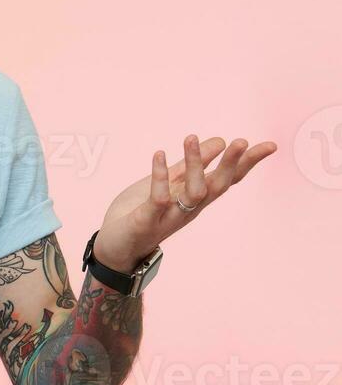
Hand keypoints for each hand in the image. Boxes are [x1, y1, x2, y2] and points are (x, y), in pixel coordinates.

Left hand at [93, 133, 276, 271]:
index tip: (270, 145)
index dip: (248, 164)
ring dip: (194, 165)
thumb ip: (189, 166)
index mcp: (196, 198)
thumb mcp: (168, 184)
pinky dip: (159, 176)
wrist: (114, 247)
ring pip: (193, 193)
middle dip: (230, 165)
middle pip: (217, 186)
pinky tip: (158, 154)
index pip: (228, 180)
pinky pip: (158, 199)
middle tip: (241, 141)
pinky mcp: (147, 220)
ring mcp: (170, 216)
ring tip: (191, 137)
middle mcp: (189, 208)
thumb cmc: (142, 212)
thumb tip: (219, 141)